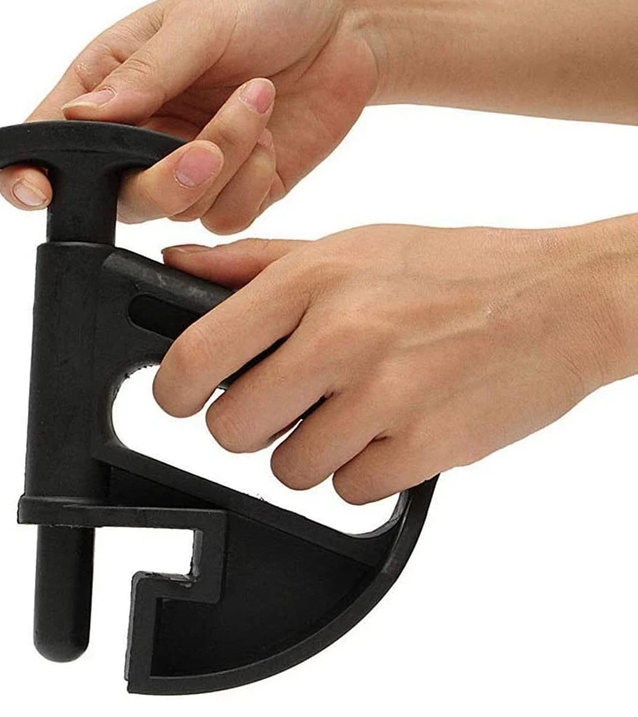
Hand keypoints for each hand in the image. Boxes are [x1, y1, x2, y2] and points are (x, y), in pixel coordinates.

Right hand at [0, 0, 380, 232]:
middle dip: (166, 180)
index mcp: (111, 85)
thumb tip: (77, 117)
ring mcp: (189, 168)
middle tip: (207, 147)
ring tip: (257, 100)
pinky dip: (253, 181)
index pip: (49, 140)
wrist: (346, 27)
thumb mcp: (198, 22)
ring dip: (226, 162)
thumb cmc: (265, 2)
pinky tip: (272, 138)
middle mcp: (143, 135)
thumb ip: (143, 75)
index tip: (38, 189)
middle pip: (122, 197)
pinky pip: (227, 217)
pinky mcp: (235, 190)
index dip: (28, 174)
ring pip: (181, 208)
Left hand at [154, 220, 636, 501]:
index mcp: (310, 281)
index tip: (183, 398)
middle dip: (250, 426)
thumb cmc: (455, 267)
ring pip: (290, 471)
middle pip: (232, 430)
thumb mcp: (349, 245)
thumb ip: (254, 264)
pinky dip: (362, 472)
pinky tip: (391, 430)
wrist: (562, 298)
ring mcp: (385, 397)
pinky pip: (351, 492)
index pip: (196, 357)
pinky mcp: (426, 447)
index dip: (174, 390)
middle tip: (286, 404)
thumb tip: (177, 266)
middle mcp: (341, 337)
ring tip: (354, 411)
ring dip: (312, 452)